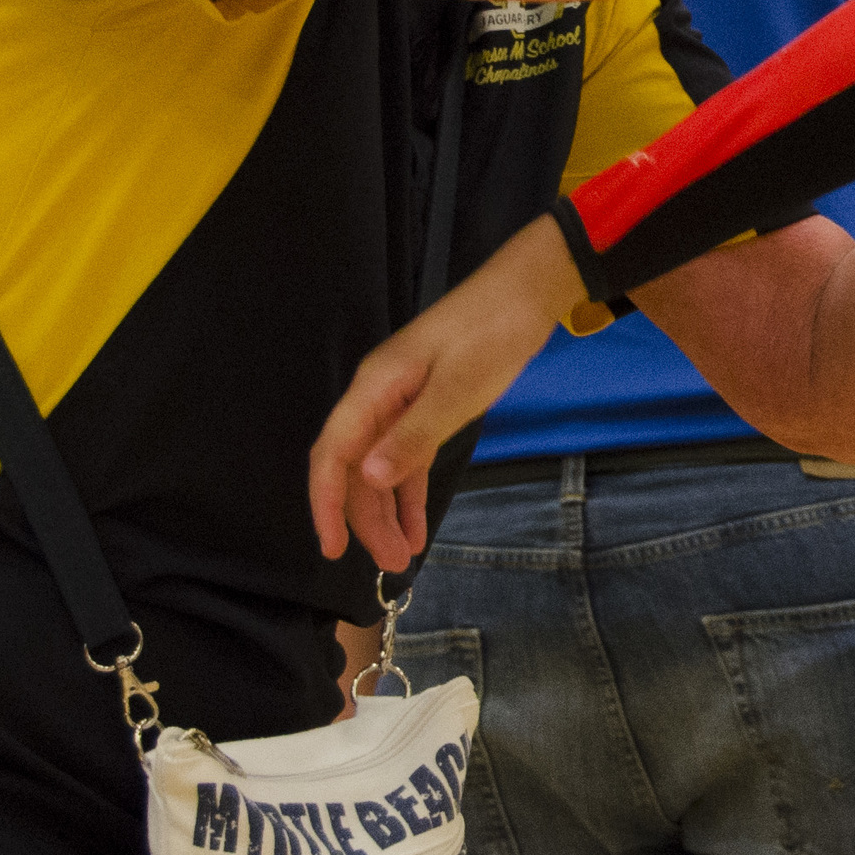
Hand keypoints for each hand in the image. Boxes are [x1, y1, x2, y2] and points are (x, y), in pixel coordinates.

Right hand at [308, 216, 580, 569]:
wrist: (528, 290)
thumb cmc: (493, 333)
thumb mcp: (457, 388)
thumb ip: (414, 435)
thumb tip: (370, 478)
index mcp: (375, 387)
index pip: (333, 454)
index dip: (326, 503)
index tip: (332, 549)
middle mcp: (378, 395)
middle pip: (355, 467)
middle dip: (365, 518)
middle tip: (390, 565)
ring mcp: (401, 400)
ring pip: (380, 466)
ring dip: (387, 511)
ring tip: (402, 556)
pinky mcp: (426, 403)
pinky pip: (406, 455)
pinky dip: (409, 490)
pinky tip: (415, 524)